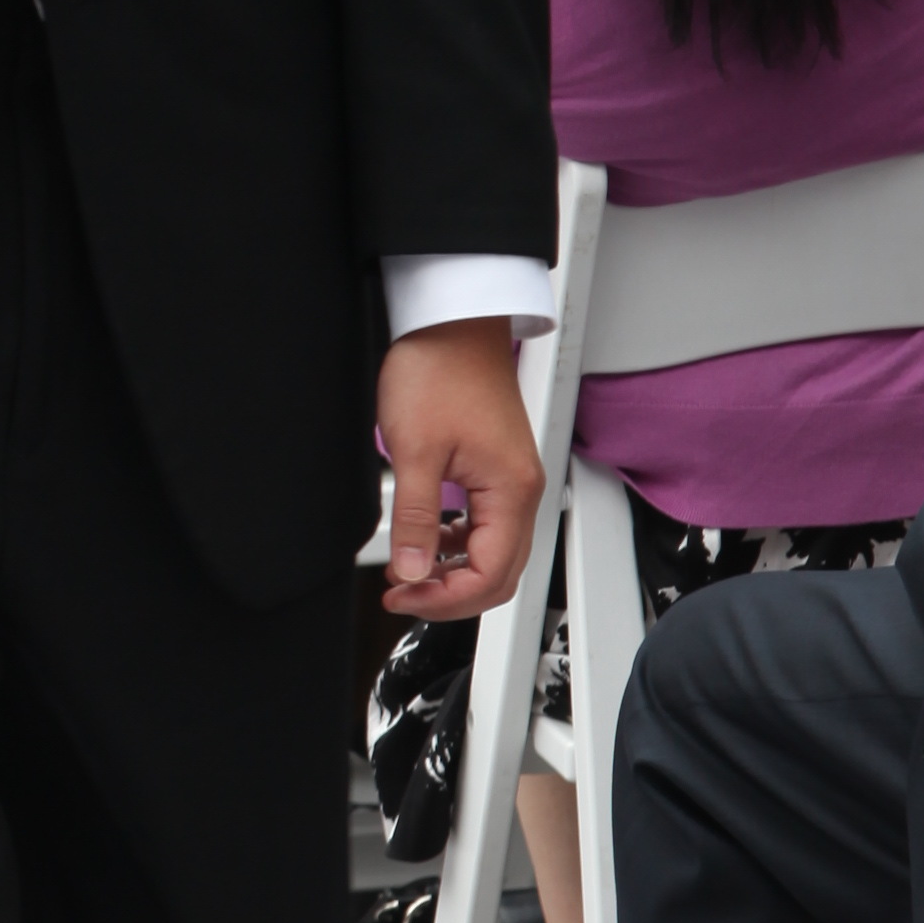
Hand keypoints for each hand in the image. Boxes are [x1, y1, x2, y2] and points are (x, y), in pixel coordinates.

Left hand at [378, 319, 542, 625]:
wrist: (451, 322)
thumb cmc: (440, 370)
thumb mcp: (414, 451)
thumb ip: (416, 519)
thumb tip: (413, 572)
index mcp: (510, 491)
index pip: (490, 575)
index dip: (444, 599)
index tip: (402, 597)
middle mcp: (521, 490)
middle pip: (499, 573)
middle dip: (451, 593)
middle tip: (403, 594)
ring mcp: (511, 480)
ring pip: (494, 552)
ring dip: (453, 571)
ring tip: (408, 572)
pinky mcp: (496, 470)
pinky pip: (485, 526)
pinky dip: (457, 544)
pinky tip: (427, 542)